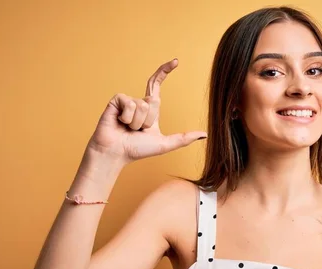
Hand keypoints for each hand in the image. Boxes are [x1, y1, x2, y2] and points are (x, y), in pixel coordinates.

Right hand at [87, 58, 206, 163]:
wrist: (116, 154)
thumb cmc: (136, 150)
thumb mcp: (164, 144)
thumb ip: (184, 139)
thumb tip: (204, 134)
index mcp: (150, 110)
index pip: (157, 85)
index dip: (165, 72)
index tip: (176, 61)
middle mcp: (139, 102)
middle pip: (154, 101)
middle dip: (149, 120)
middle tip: (138, 130)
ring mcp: (127, 100)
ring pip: (143, 105)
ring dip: (137, 122)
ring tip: (128, 129)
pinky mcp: (116, 101)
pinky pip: (130, 104)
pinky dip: (128, 118)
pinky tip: (120, 123)